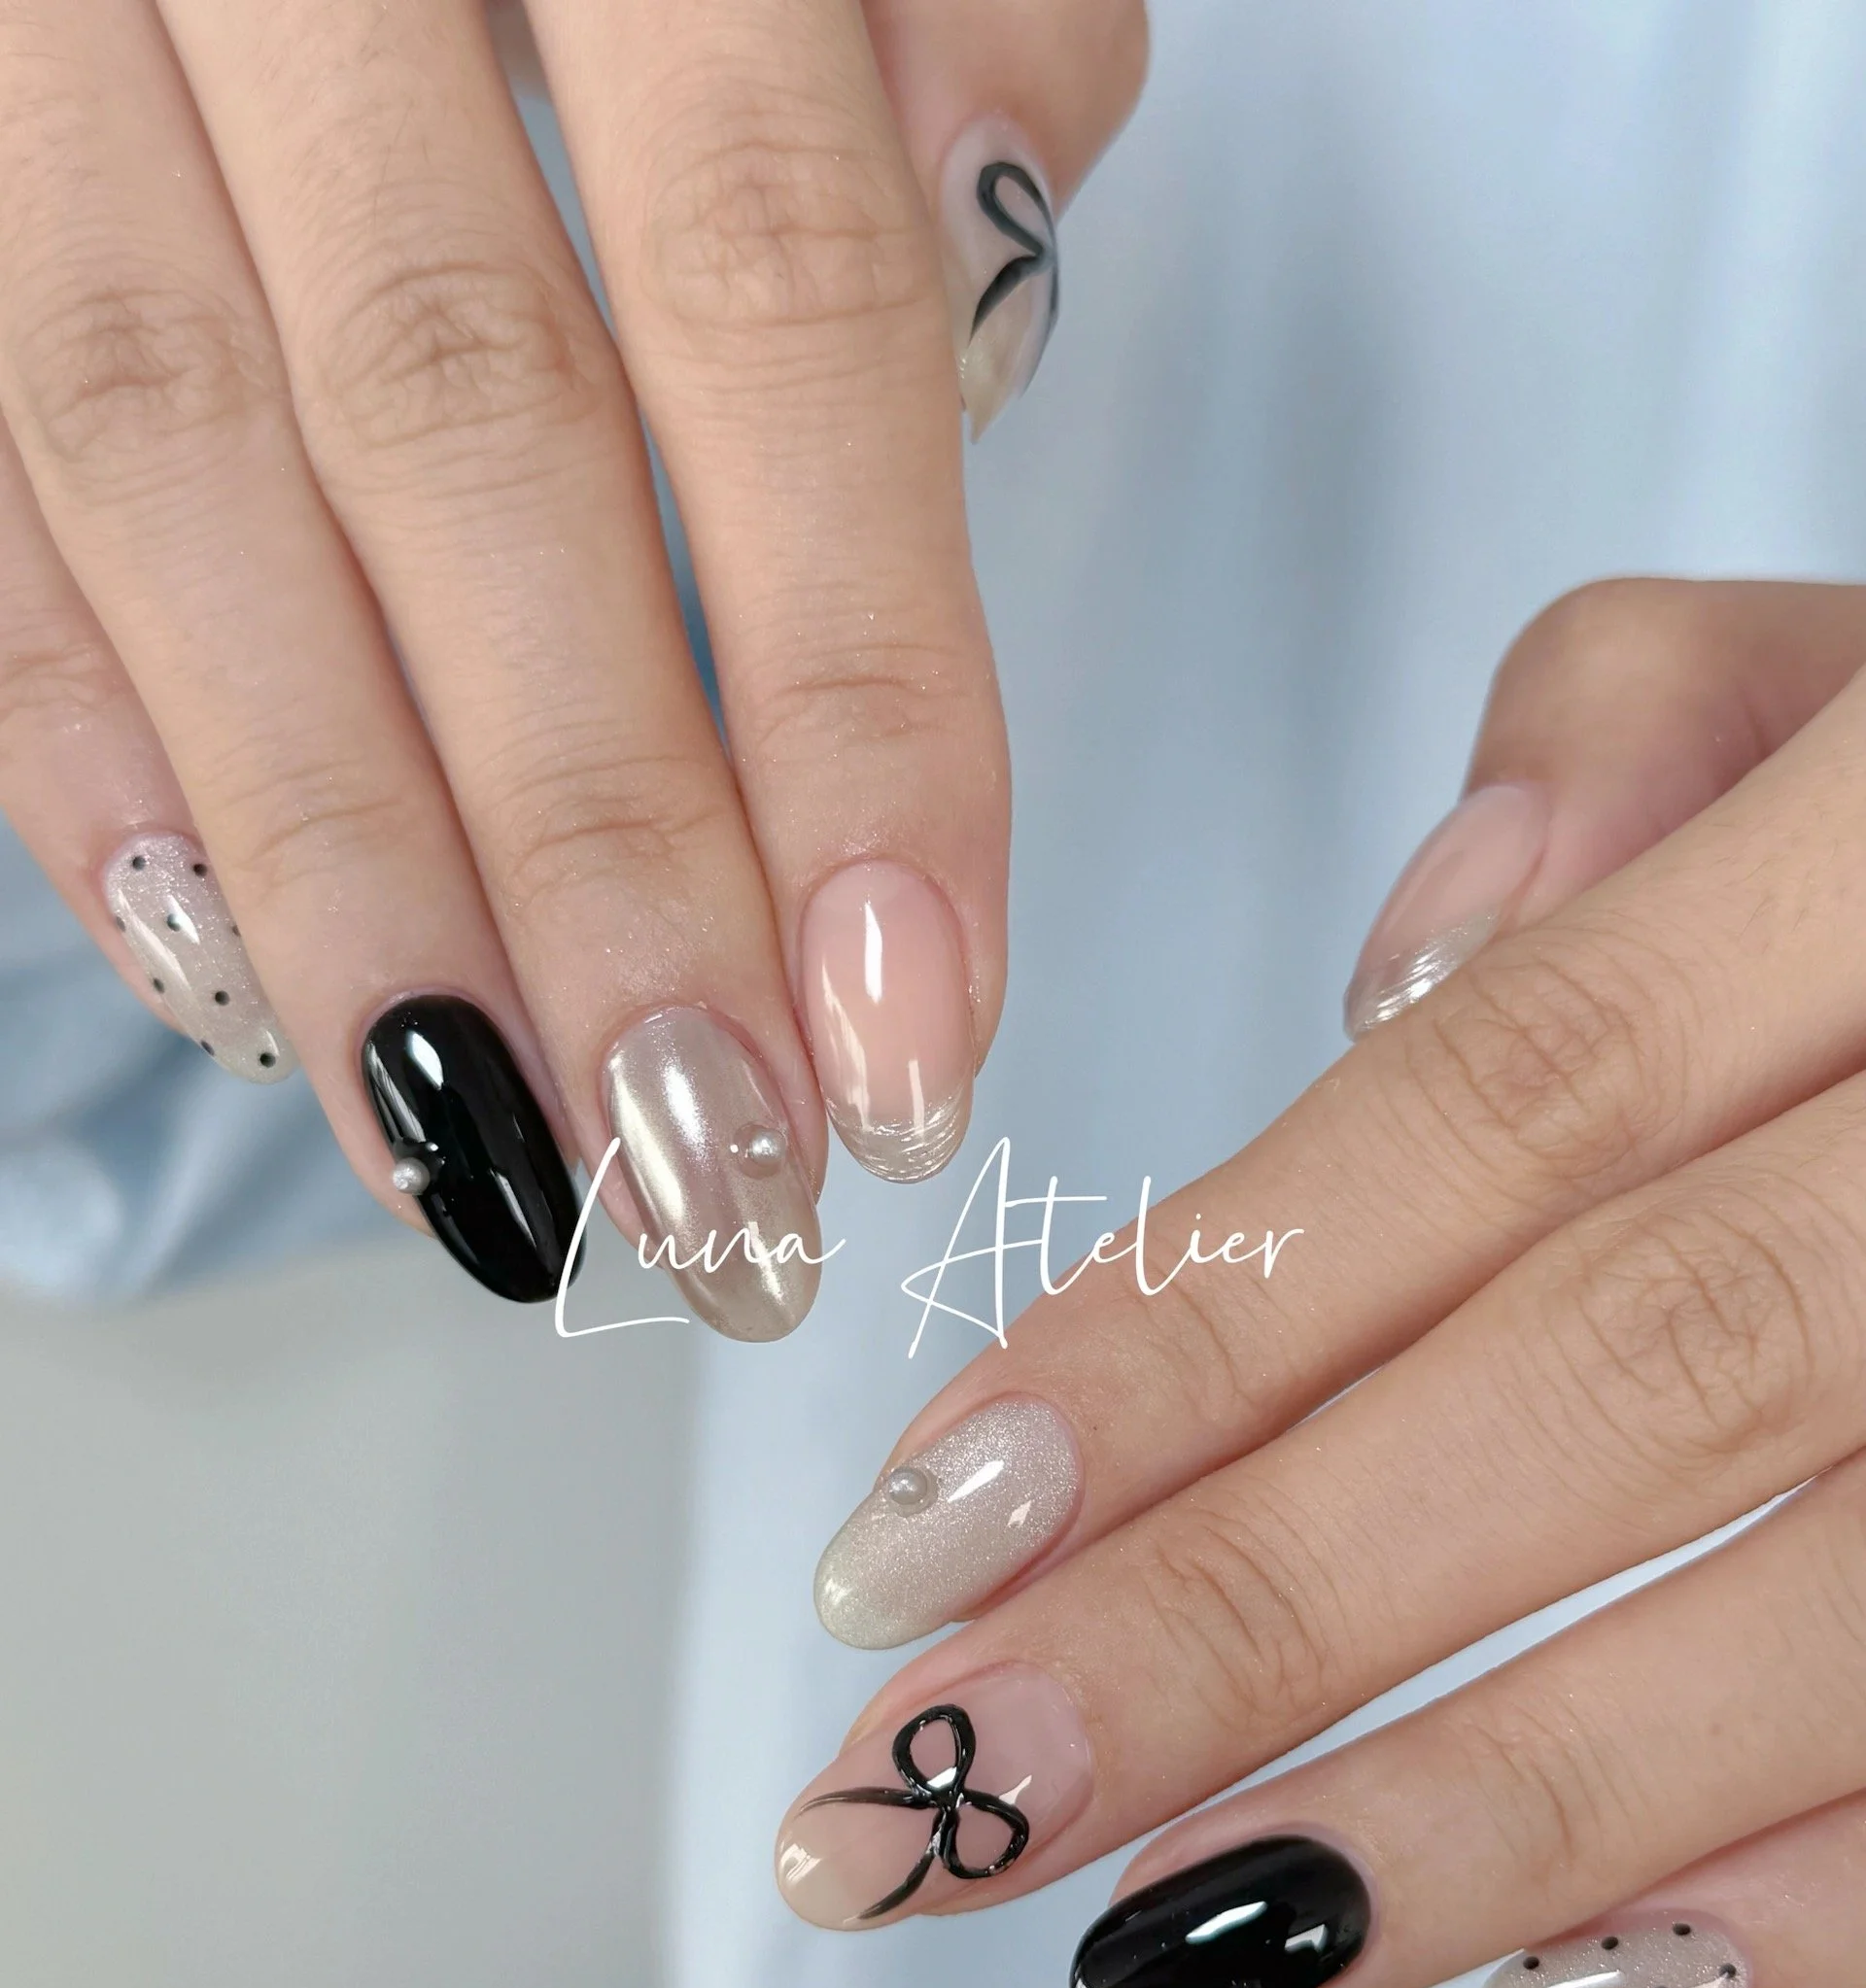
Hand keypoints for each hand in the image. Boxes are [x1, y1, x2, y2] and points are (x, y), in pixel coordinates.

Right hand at [0, 0, 1142, 1327]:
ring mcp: (28, 19)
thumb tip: (977, 224)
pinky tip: (224, 972)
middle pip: (460, 439)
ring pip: (167, 478)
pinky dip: (77, 734)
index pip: (769, 295)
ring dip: (345, 873)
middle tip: (713, 1183)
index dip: (846, 688)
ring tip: (490, 1161)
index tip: (909, 1019)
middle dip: (596, 859)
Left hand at [775, 575, 1865, 1987]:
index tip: (919, 1534)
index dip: (1194, 1335)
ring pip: (1822, 1618)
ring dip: (1468, 1821)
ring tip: (1159, 1951)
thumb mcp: (1853, 686)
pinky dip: (1806, 1922)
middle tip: (945, 1797)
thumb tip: (1421, 963)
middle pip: (1616, 1383)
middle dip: (1249, 1618)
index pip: (1494, 1104)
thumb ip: (1636, 734)